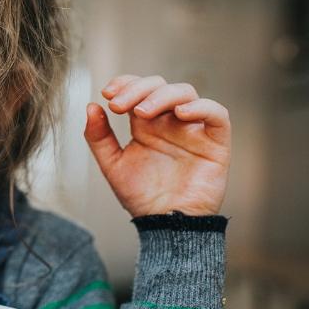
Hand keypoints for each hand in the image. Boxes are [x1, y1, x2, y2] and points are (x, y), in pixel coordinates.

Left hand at [83, 75, 230, 216]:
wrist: (165, 225)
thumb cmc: (142, 196)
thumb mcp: (113, 165)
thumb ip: (99, 137)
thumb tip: (91, 106)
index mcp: (146, 124)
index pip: (139, 89)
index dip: (125, 83)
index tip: (107, 94)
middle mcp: (170, 122)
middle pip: (160, 86)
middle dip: (137, 89)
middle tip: (118, 105)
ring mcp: (193, 130)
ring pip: (186, 93)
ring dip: (162, 96)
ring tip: (142, 113)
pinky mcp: (216, 143)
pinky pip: (217, 115)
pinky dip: (202, 107)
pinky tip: (180, 114)